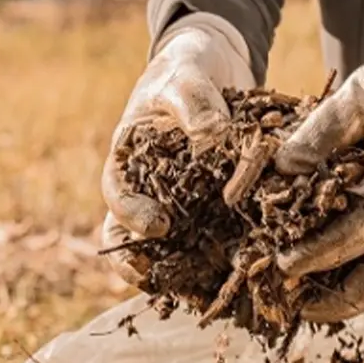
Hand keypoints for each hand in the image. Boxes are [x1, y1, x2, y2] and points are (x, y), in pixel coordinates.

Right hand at [99, 12, 254, 286]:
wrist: (211, 69)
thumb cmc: (185, 69)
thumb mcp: (185, 76)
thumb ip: (194, 102)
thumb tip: (213, 135)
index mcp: (127, 161)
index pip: (116, 196)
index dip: (130, 216)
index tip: (156, 224)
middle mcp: (147, 192)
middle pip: (134, 240)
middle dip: (147, 265)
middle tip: (168, 280)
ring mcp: (178, 206)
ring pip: (172, 251)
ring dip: (184, 274)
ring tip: (206, 292)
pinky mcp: (211, 212)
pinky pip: (214, 242)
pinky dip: (224, 261)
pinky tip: (247, 276)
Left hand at [273, 13, 363, 321]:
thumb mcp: (363, 93)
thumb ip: (320, 133)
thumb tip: (281, 168)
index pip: (351, 238)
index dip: (313, 257)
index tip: (279, 265)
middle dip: (336, 302)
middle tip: (294, 302)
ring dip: (350, 294)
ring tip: (307, 297)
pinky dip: (362, 270)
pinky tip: (331, 267)